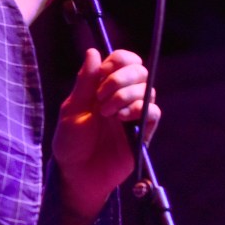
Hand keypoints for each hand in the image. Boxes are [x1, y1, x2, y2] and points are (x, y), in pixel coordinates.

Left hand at [53, 48, 159, 218]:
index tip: (105, 71)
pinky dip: (140, 109)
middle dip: (120, 78)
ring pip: (147, 88)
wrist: (77, 173)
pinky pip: (154, 111)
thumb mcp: (72, 108)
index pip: (123, 60)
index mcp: (103, 86)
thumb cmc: (71, 142)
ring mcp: (134, 113)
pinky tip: (122, 119)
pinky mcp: (143, 132)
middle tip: (101, 98)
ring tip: (107, 113)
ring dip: (126, 95)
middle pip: (139, 70)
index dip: (119, 60)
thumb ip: (85, 81)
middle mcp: (121, 96)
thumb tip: (93, 51)